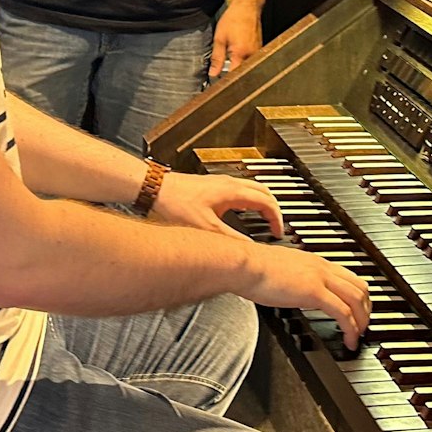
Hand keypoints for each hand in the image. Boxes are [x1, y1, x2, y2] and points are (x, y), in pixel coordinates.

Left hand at [149, 172, 284, 238]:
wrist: (154, 188)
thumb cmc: (175, 203)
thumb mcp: (206, 228)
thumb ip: (230, 239)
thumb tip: (247, 249)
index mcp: (232, 192)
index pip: (266, 202)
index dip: (276, 218)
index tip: (278, 232)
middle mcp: (228, 183)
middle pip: (263, 190)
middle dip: (274, 207)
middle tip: (277, 224)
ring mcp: (219, 182)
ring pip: (251, 187)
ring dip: (262, 201)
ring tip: (264, 217)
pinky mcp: (210, 185)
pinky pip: (239, 189)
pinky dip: (248, 199)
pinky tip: (239, 210)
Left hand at [209, 1, 263, 78]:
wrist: (247, 6)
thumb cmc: (234, 18)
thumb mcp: (219, 38)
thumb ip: (216, 58)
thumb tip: (213, 73)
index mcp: (240, 53)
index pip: (234, 76)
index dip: (226, 81)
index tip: (219, 82)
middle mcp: (252, 54)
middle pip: (242, 73)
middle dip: (233, 75)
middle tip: (223, 72)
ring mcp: (258, 52)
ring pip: (247, 67)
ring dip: (238, 67)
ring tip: (231, 60)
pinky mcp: (260, 49)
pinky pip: (251, 60)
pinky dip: (244, 60)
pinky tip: (238, 54)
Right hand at [236, 243, 371, 349]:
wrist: (244, 265)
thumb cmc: (252, 269)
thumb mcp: (281, 271)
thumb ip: (294, 279)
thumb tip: (295, 291)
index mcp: (315, 262)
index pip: (348, 276)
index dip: (358, 295)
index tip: (358, 310)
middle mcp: (322, 267)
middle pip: (360, 287)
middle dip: (367, 309)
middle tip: (363, 325)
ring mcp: (320, 278)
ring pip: (357, 299)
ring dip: (362, 321)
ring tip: (358, 336)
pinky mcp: (314, 292)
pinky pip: (343, 313)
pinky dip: (351, 329)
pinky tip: (349, 340)